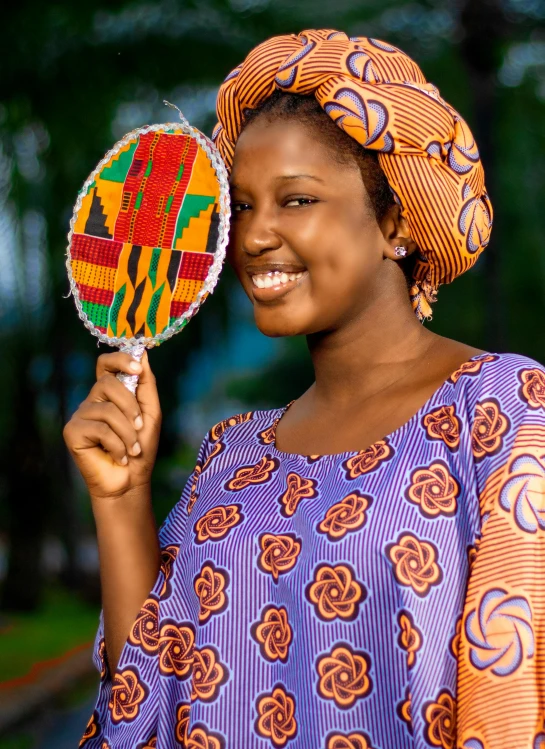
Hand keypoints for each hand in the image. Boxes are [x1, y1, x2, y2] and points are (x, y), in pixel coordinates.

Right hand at [63, 351, 160, 499]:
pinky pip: (99, 429)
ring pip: (107, 410)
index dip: (119, 359)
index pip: (105, 364)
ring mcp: (80, 415)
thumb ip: (146, 384)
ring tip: (132, 450)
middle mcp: (92, 400)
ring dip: (128, 434)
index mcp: (110, 393)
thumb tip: (143, 353)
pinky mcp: (72, 432)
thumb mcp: (150, 413)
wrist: (130, 482)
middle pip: (107, 383)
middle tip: (140, 427)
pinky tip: (119, 458)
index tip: (137, 367)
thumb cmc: (141, 449)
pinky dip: (117, 446)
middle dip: (130, 406)